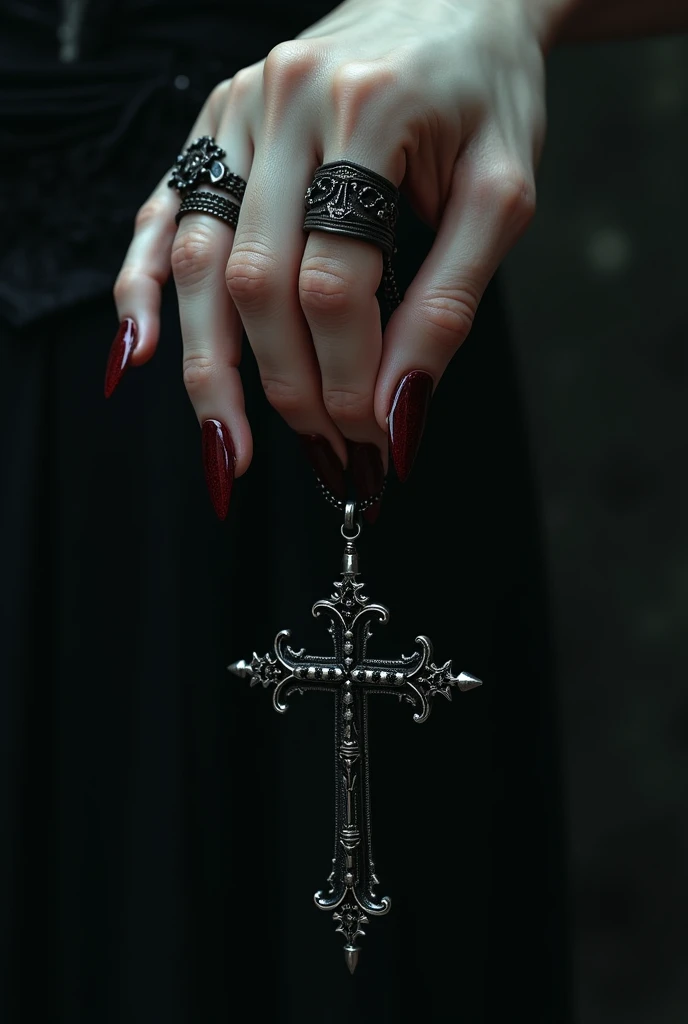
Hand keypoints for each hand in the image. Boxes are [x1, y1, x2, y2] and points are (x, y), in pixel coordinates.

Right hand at [108, 0, 547, 518]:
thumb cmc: (485, 96)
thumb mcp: (501, 194)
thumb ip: (450, 302)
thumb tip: (398, 414)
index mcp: (367, 110)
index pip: (336, 282)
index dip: (350, 377)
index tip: (376, 438)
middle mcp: (285, 102)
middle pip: (260, 283)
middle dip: (290, 388)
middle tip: (327, 454)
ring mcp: (237, 108)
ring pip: (202, 261)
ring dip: (213, 368)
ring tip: (231, 448)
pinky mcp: (214, 123)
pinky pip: (164, 215)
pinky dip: (144, 290)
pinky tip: (138, 358)